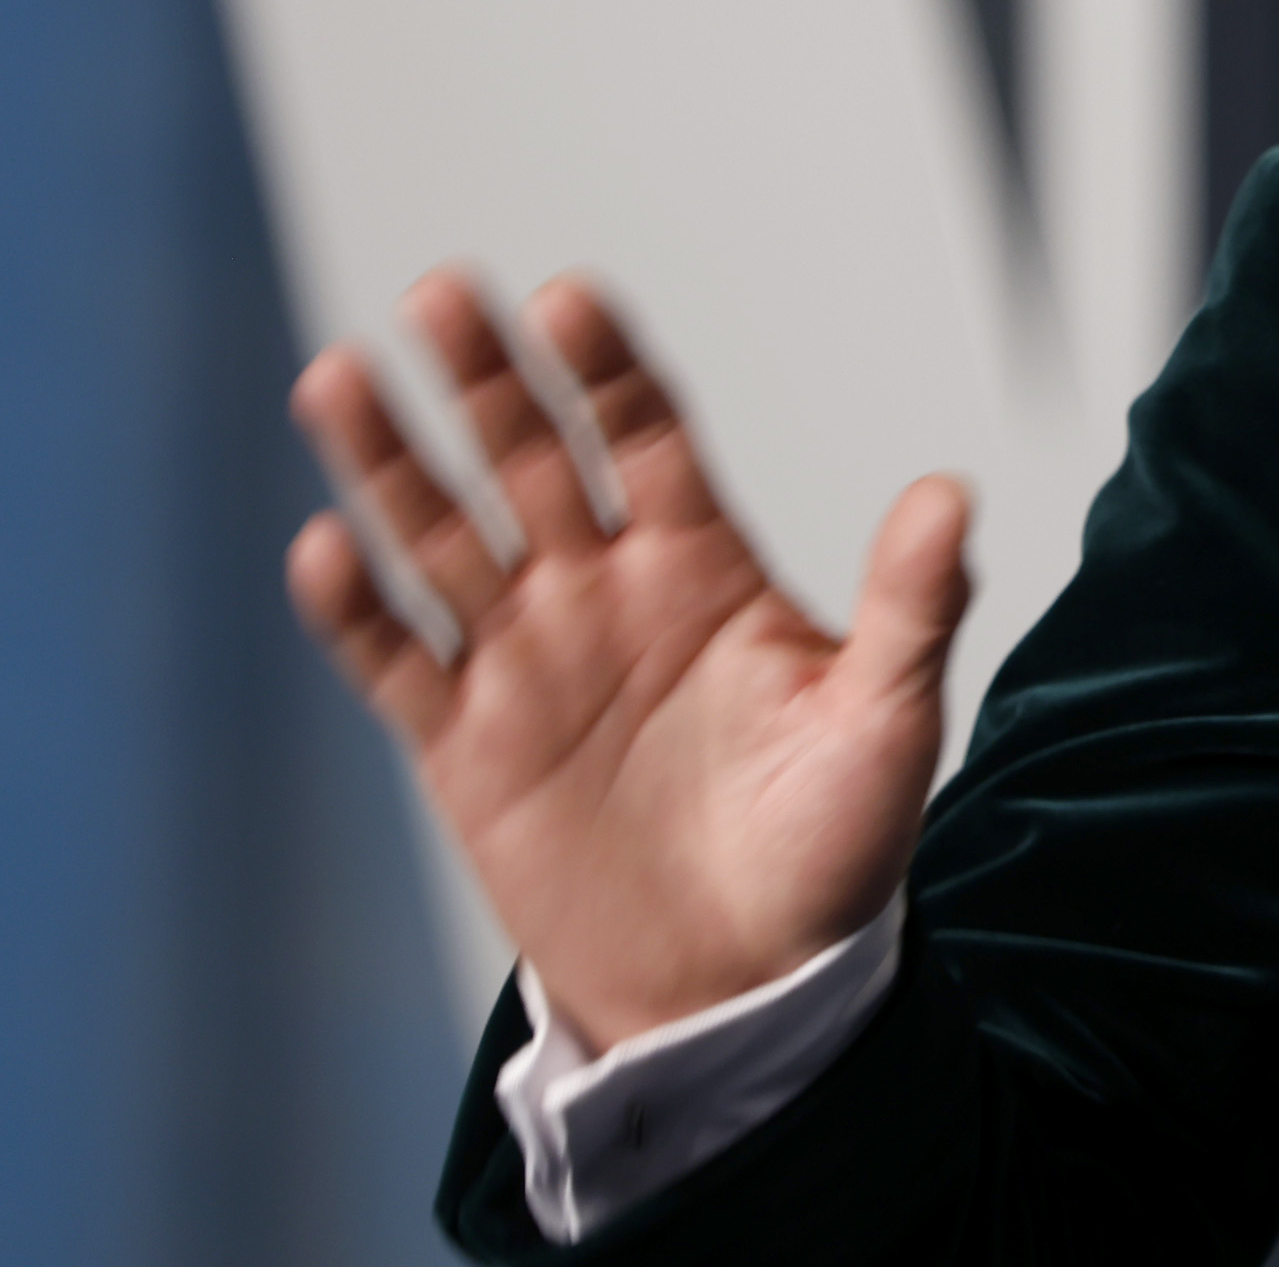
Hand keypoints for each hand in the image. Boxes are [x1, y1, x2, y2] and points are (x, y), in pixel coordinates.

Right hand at [286, 269, 971, 1050]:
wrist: (748, 985)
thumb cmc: (831, 848)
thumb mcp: (884, 722)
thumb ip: (910, 608)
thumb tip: (950, 494)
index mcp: (701, 564)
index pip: (644, 435)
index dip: (604, 368)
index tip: (566, 299)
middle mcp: (601, 590)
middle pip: (530, 458)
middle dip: (486, 380)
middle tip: (439, 292)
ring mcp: (526, 661)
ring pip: (442, 537)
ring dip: (390, 462)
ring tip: (341, 375)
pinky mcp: (464, 745)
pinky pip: (397, 661)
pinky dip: (356, 609)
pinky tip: (328, 547)